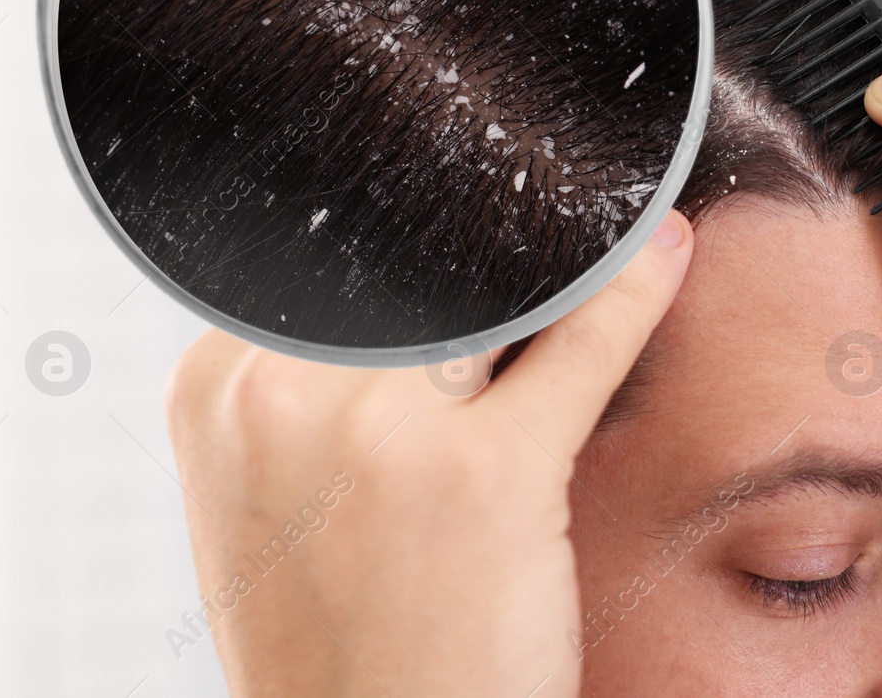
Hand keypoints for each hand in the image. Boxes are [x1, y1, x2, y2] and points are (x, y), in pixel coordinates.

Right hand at [164, 211, 693, 696]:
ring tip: (597, 266)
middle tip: (539, 265)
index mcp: (220, 389)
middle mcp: (283, 395)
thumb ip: (324, 381)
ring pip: (503, 288)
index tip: (476, 243)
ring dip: (556, 273)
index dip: (422, 255)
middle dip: (491, 262)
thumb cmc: (333, 638)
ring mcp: (382, 432)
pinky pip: (585, 339)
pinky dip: (633, 292)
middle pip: (425, 265)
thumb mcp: (280, 497)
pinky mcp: (488, 475)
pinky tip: (661, 255)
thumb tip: (431, 270)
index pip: (343, 257)